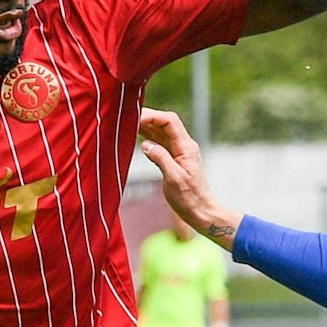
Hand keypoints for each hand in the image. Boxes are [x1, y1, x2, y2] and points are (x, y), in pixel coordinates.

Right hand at [137, 108, 243, 249]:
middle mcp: (183, 145)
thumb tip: (146, 144)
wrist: (200, 211)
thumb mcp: (174, 179)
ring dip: (146, 126)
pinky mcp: (173, 158)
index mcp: (186, 147)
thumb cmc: (189, 198)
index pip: (170, 121)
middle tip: (127, 118)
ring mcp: (179, 151)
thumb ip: (161, 158)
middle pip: (164, 123)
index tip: (136, 118)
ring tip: (128, 124)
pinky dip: (148, 137)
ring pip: (161, 131)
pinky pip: (159, 142)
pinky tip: (136, 135)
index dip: (153, 116)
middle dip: (147, 117)